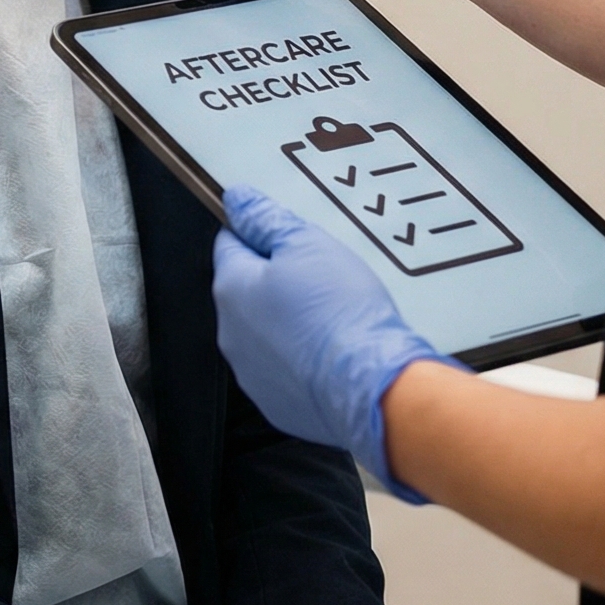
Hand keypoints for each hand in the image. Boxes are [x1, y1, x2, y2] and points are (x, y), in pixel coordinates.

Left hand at [212, 186, 460, 499]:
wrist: (374, 388)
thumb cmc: (340, 311)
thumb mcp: (308, 245)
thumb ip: (267, 220)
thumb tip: (236, 199)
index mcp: (231, 289)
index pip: (230, 245)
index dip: (259, 235)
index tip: (287, 236)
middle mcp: (230, 333)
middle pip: (247, 292)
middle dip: (277, 281)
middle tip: (322, 277)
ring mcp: (251, 374)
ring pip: (265, 334)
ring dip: (289, 323)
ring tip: (334, 318)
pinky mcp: (277, 405)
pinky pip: (285, 372)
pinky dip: (303, 361)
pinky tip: (335, 354)